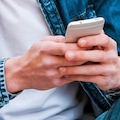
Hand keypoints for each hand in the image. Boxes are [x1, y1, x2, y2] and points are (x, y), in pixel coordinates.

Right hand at [3, 33, 119, 92]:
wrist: (20, 73)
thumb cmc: (33, 55)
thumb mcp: (41, 42)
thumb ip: (58, 39)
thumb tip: (74, 37)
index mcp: (45, 49)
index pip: (66, 46)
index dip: (80, 45)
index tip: (91, 41)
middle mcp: (48, 62)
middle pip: (73, 58)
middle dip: (87, 54)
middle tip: (99, 49)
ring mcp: (52, 74)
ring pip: (75, 69)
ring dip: (86, 64)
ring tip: (96, 59)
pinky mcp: (56, 83)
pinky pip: (72, 77)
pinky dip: (81, 72)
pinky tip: (89, 68)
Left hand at [59, 32, 119, 90]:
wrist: (115, 73)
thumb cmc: (101, 54)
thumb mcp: (100, 45)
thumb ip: (91, 38)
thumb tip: (75, 31)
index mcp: (111, 45)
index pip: (104, 40)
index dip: (92, 40)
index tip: (79, 41)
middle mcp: (112, 57)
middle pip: (98, 55)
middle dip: (81, 55)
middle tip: (67, 55)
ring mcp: (109, 69)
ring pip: (92, 70)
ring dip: (76, 69)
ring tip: (62, 68)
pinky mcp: (105, 80)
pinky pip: (89, 78)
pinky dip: (77, 77)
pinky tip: (66, 75)